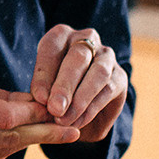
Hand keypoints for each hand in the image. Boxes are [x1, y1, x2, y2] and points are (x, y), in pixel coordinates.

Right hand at [0, 59, 74, 158]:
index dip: (33, 112)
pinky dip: (7, 148)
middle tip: (73, 130)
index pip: (4, 116)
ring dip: (28, 143)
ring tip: (55, 135)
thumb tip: (25, 102)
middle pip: (8, 138)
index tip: (54, 105)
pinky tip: (23, 139)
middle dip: (43, 133)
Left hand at [28, 25, 126, 141]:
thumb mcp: (43, 88)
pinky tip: (78, 122)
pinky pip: (108, 90)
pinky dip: (91, 109)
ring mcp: (106, 56)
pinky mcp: (120, 76)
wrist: (80, 108)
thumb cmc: (54, 91)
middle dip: (65, 85)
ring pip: (98, 73)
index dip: (44, 73)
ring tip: (66, 119)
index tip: (38, 98)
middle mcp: (86, 39)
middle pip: (78, 57)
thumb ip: (42, 90)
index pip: (52, 47)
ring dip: (81, 99)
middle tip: (55, 109)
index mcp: (61, 35)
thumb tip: (42, 99)